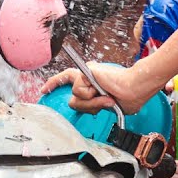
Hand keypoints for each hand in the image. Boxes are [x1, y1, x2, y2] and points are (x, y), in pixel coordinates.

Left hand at [42, 63, 157, 114]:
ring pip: (76, 96)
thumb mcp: (105, 106)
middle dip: (86, 106)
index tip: (43, 90)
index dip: (54, 84)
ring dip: (91, 102)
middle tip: (105, 103)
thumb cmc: (126, 97)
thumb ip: (91, 104)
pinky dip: (91, 96)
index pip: (69, 80)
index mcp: (93, 83)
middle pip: (74, 98)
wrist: (134, 89)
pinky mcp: (86, 71)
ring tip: (107, 98)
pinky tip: (103, 92)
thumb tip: (75, 103)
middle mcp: (88, 77)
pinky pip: (80, 91)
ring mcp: (87, 73)